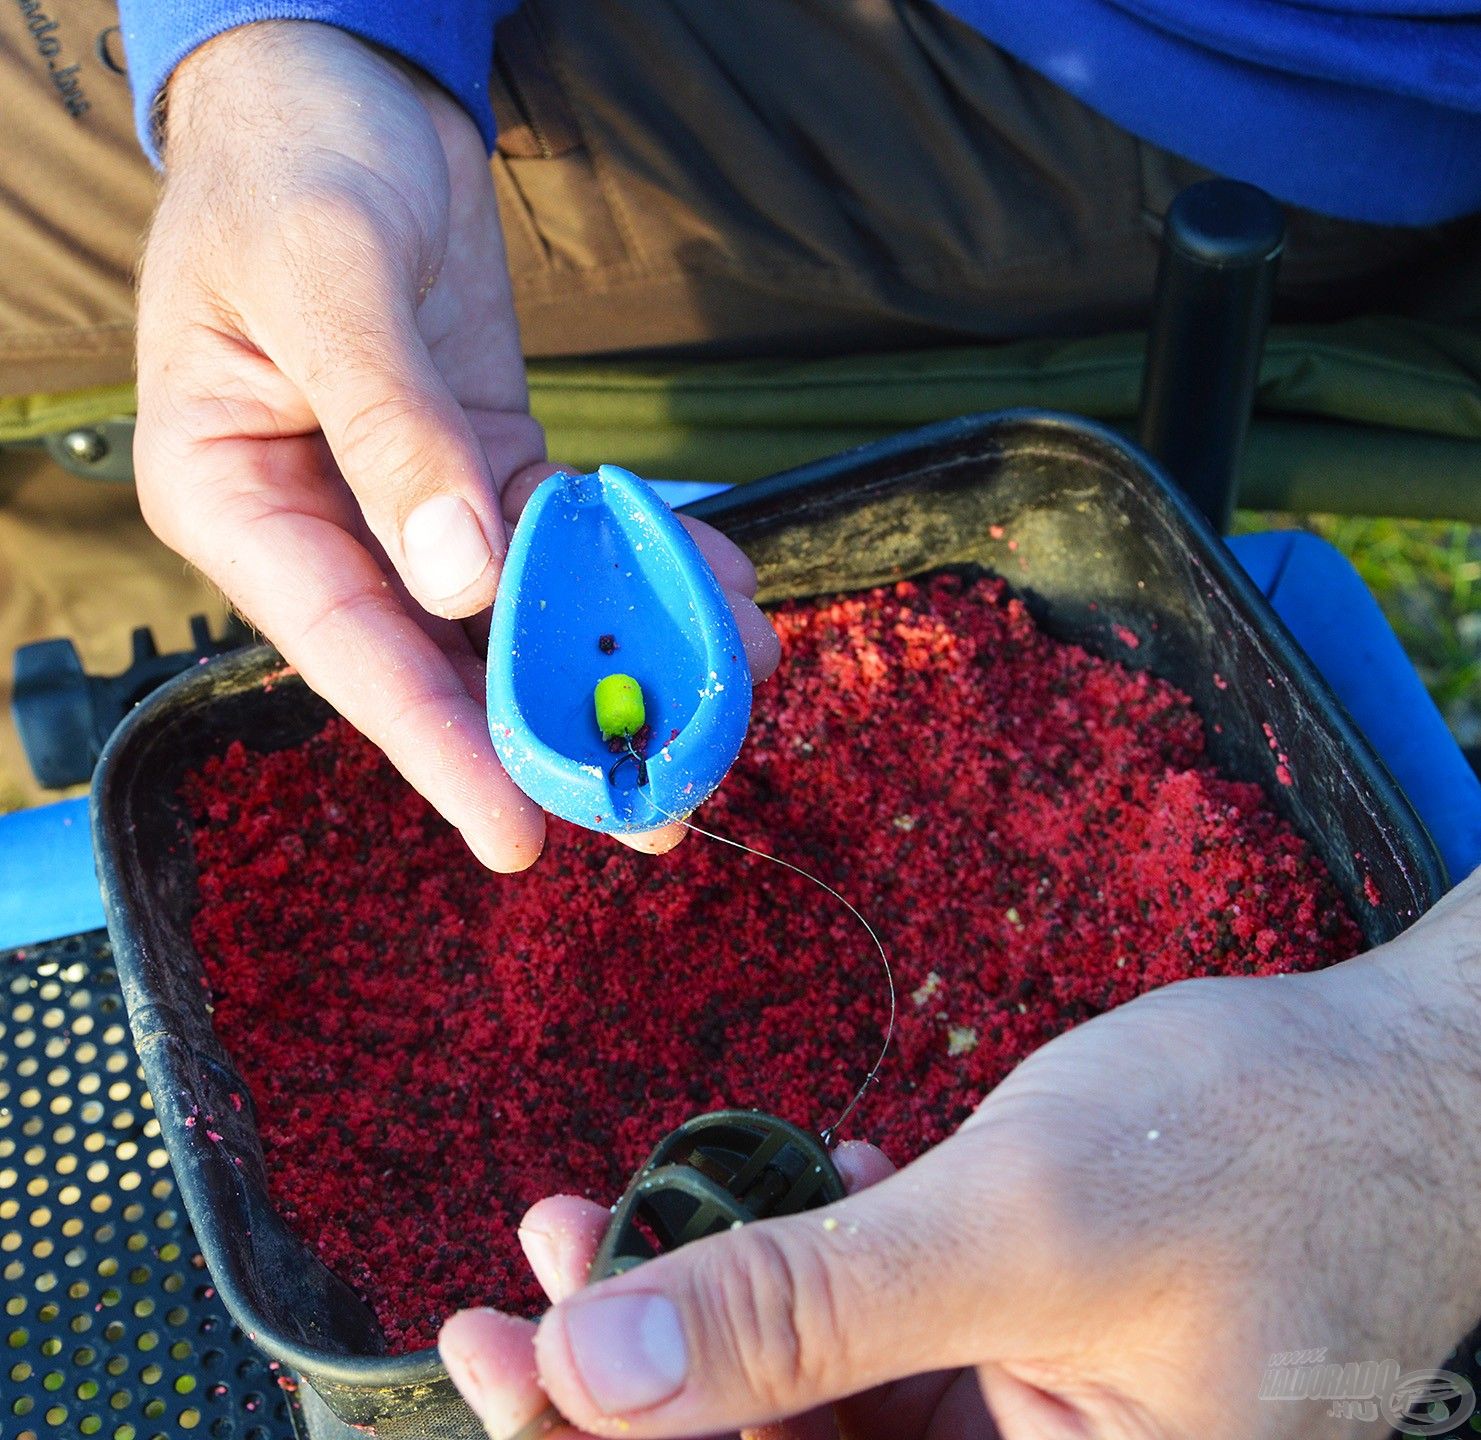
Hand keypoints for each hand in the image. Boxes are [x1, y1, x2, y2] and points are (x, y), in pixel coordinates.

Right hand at [133, 21, 776, 870]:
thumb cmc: (289, 164)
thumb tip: (458, 576)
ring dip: (619, 646)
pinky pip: (562, 531)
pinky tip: (712, 581)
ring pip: (516, 605)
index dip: (438, 747)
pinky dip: (634, 557)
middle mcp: (323, 522)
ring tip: (724, 687)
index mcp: (238, 500)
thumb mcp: (326, 279)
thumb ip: (390, 428)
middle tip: (656, 802)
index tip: (518, 831)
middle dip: (552, 726)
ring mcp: (409, 501)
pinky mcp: (479, 464)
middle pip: (443, 655)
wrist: (339, 90)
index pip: (348, 652)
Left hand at [442, 871, 1480, 1437]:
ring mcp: (1029, 1421)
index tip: (501, 1356)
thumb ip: (810, 1313)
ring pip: (821, 1392)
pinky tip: (770, 1193)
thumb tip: (597, 1365)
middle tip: (535, 1271)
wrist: (1399, 1083)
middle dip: (642, 1369)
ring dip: (715, 1300)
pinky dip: (816, 1263)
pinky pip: (890, 1332)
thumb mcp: (1016, 1230)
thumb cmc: (1256, 1150)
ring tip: (603, 1215)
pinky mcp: (1032, 1341)